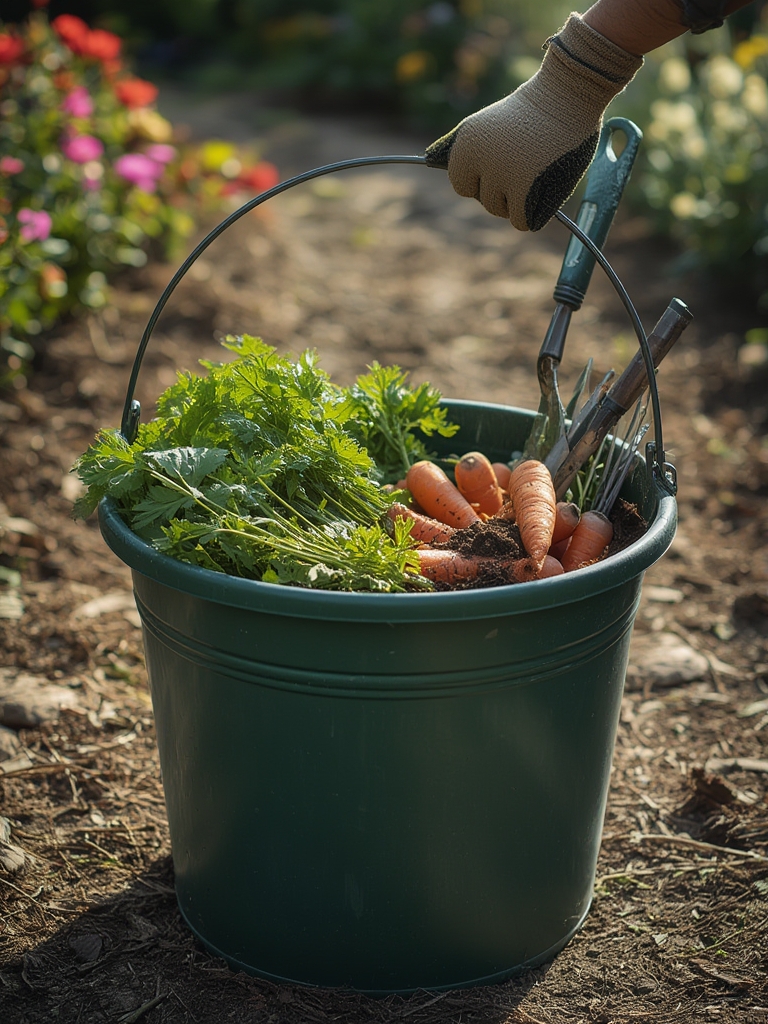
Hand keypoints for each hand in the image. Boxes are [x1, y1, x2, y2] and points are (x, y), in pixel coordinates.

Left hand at [425, 14, 641, 230]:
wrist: (567, 93)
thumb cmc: (529, 112)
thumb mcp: (486, 125)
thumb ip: (464, 148)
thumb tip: (428, 159)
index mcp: (466, 146)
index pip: (462, 185)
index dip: (483, 180)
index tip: (501, 164)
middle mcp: (480, 161)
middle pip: (484, 201)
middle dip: (503, 190)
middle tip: (524, 164)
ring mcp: (503, 176)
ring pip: (501, 211)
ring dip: (518, 201)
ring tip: (535, 173)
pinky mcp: (526, 189)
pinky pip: (520, 222)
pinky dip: (530, 214)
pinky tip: (541, 193)